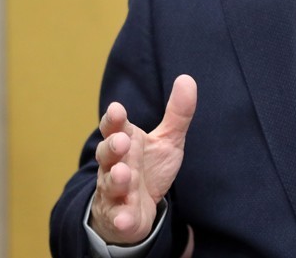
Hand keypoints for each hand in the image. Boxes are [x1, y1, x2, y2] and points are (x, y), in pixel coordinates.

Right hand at [90, 74, 196, 244]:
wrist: (134, 209)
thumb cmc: (147, 169)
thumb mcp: (166, 140)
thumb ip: (177, 113)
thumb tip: (187, 79)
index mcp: (125, 142)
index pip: (115, 128)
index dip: (114, 119)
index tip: (117, 109)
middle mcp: (114, 165)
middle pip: (108, 154)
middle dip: (113, 147)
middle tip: (122, 142)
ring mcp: (114, 192)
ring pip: (110, 184)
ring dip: (115, 180)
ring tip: (123, 175)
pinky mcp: (120, 216)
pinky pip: (119, 217)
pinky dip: (121, 218)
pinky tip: (125, 218)